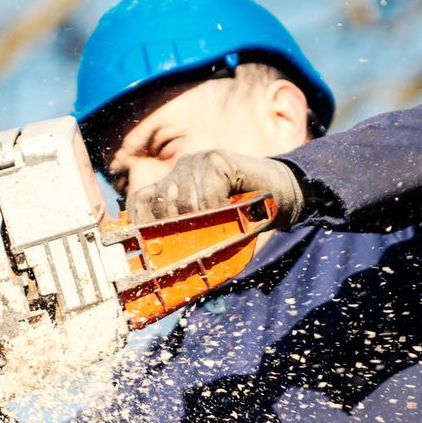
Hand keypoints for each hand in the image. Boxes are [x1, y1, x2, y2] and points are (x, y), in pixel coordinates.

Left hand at [126, 150, 303, 227]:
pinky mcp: (217, 159)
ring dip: (205, 221)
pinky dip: (218, 209)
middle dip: (181, 229)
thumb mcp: (210, 228)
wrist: (280, 194)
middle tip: (203, 237)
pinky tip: (230, 209)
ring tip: (222, 222)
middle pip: (163, 205)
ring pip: (185, 202)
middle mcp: (180, 168)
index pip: (140, 200)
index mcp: (173, 184)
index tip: (149, 243)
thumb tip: (163, 263)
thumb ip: (187, 234)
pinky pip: (206, 194)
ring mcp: (197, 161)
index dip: (141, 223)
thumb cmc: (244, 216)